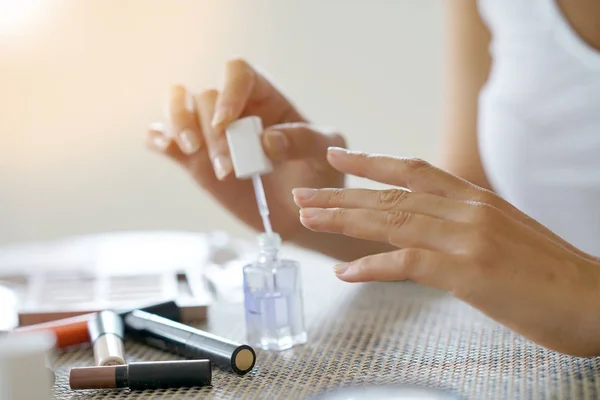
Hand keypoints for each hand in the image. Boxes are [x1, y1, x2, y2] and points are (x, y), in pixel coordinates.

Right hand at [146, 59, 344, 238]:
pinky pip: (164, 139)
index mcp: (266, 99)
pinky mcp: (195, 160)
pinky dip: (158, 139)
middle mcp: (235, 111)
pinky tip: (164, 146)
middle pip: (206, 97)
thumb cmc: (316, 177)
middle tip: (229, 169)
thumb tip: (268, 140)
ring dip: (179, 126)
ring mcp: (211, 135)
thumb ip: (303, 141)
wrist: (300, 215)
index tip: (227, 123)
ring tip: (191, 152)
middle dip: (213, 134)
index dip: (229, 91)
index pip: (238, 73)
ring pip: (179, 107)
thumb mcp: (322, 155)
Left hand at [293, 147, 599, 355]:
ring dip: (344, 220)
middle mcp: (467, 209)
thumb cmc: (547, 271)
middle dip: (341, 194)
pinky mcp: (468, 271)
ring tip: (308, 220)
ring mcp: (467, 238)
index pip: (412, 169)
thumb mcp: (502, 230)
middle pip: (390, 195)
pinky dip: (372, 267)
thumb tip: (426, 222)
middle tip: (303, 194)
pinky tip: (345, 271)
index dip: (371, 161)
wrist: (595, 298)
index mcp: (474, 198)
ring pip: (391, 221)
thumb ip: (463, 220)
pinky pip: (407, 263)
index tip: (336, 156)